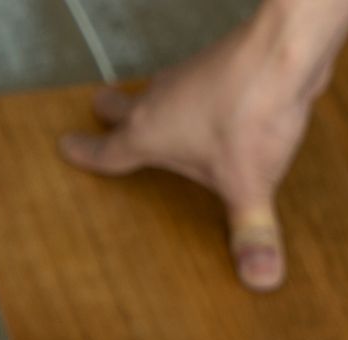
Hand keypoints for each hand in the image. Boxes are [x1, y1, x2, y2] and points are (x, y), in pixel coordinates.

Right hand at [60, 2, 347, 291]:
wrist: (282, 53)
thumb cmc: (250, 113)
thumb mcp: (248, 186)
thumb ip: (252, 233)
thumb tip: (260, 279)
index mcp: (149, 134)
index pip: (107, 150)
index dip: (86, 154)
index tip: (66, 147)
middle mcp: (160, 101)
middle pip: (123, 107)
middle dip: (110, 114)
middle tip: (100, 111)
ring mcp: (188, 78)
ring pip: (157, 90)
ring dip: (151, 102)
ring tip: (155, 114)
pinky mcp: (217, 66)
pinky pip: (193, 82)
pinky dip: (190, 94)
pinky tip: (209, 105)